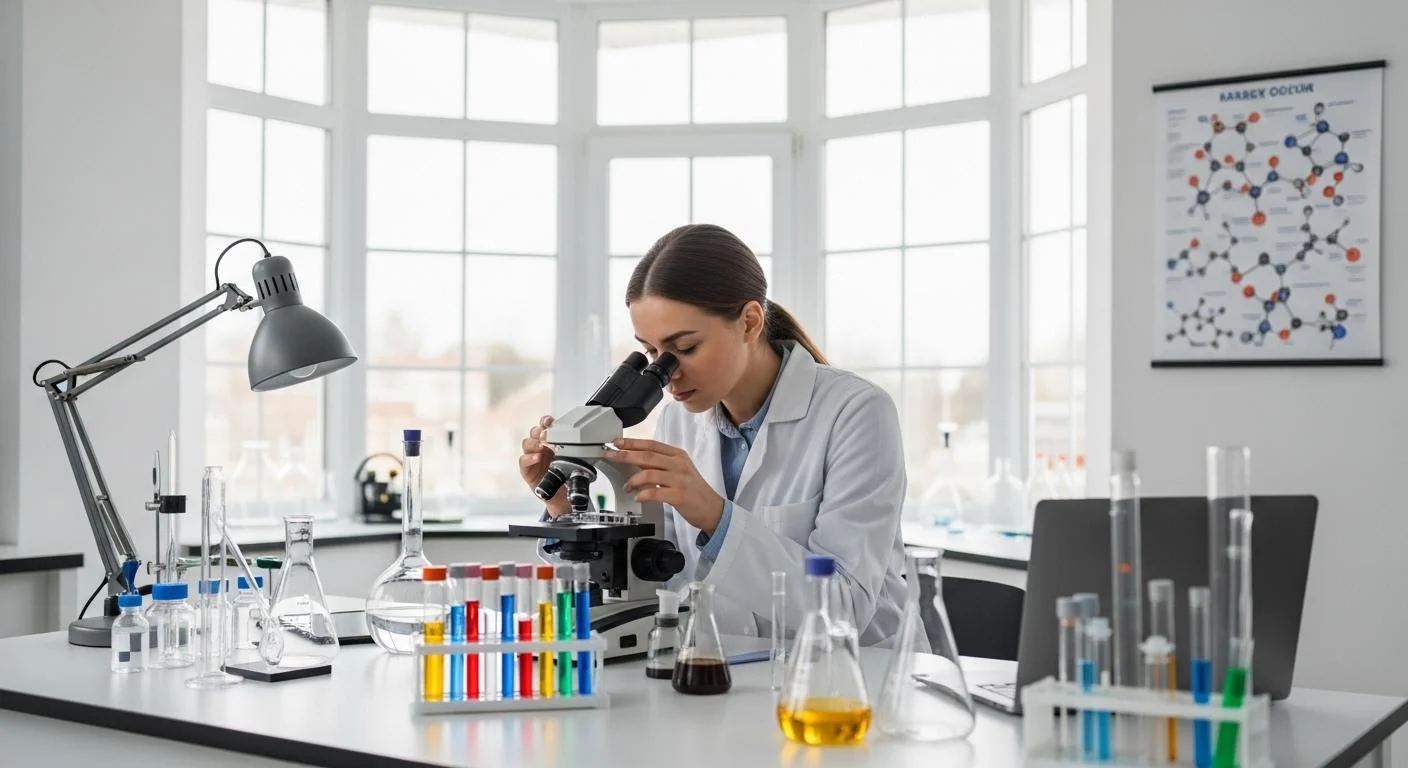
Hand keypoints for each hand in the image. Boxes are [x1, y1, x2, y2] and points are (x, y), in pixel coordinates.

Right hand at [519, 415, 568, 517]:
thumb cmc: (566, 476)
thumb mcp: (574, 462)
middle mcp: (540, 447)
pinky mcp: (527, 470)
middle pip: (534, 432)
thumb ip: (578, 452)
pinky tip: (537, 458)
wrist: (562, 496)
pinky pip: (523, 461)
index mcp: (551, 442)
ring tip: (541, 446)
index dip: (545, 421)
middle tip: (546, 434)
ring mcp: (532, 458)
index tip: (550, 421)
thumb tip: (594, 446)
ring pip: (527, 444)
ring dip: (533, 443)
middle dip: (539, 431)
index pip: (545, 427)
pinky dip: (529, 458)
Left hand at [605, 438, 724, 533]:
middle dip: (626, 455)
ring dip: (633, 480)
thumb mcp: (677, 470)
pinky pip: (657, 493)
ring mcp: (680, 480)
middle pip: (647, 456)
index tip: (616, 442)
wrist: (712, 508)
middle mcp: (679, 464)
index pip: (651, 444)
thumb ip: (659, 464)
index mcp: (677, 455)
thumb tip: (634, 459)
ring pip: (650, 474)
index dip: (632, 443)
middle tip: (611, 456)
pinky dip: (644, 495)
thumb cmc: (693, 490)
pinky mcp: (680, 496)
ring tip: (627, 487)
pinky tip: (638, 497)